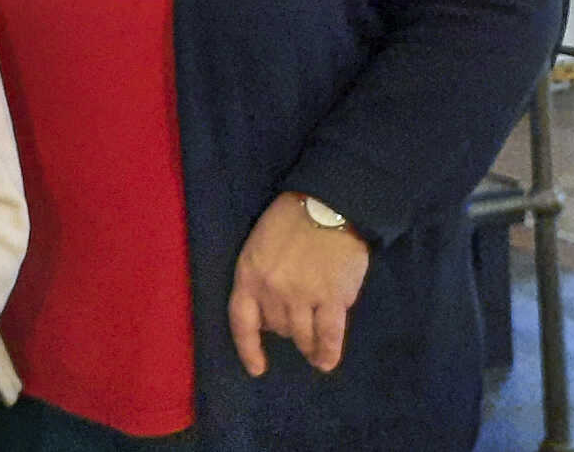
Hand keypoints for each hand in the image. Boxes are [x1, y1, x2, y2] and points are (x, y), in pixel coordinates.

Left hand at [228, 192, 371, 375]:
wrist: (329, 205)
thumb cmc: (290, 221)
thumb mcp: (259, 246)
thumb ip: (259, 278)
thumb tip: (269, 314)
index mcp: (248, 274)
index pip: (241, 321)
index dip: (248, 348)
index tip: (256, 368)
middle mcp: (272, 290)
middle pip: (276, 328)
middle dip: (284, 329)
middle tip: (296, 324)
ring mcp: (302, 296)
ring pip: (301, 336)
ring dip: (307, 346)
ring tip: (313, 354)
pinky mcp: (333, 299)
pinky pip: (329, 336)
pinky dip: (328, 352)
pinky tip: (326, 362)